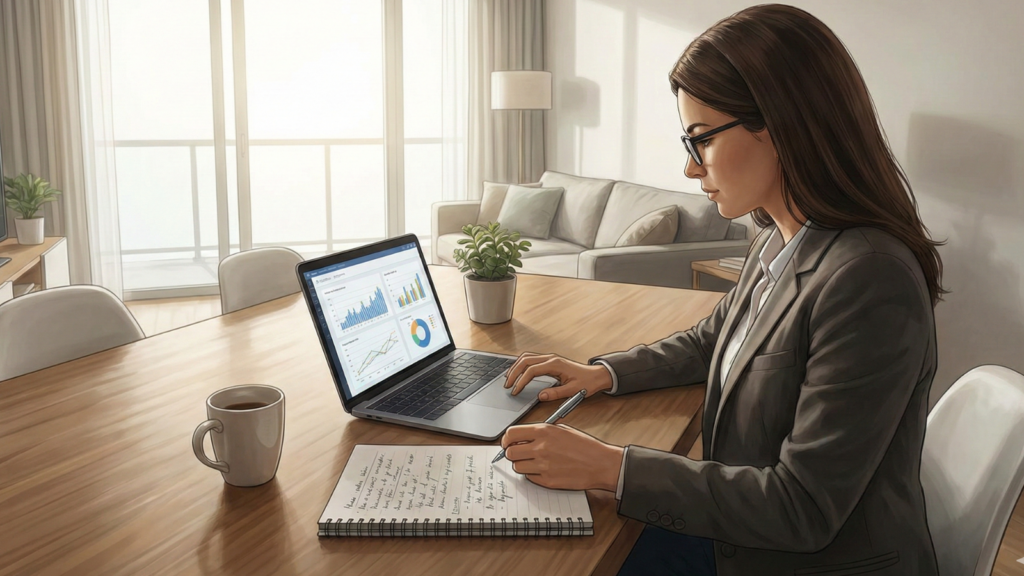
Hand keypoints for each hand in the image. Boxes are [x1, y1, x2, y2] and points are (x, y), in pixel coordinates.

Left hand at [500, 423, 623, 490]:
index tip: (507, 443)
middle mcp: (540, 448)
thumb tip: (521, 438)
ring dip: (522, 465)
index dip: (506, 440)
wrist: (600, 463)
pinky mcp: (547, 481)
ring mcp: (543, 466)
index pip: (511, 434)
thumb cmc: (584, 446)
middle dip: (512, 453)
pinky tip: (545, 470)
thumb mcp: (562, 429)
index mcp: (543, 431)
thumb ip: (540, 432)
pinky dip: (533, 475)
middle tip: (520, 454)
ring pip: (517, 467)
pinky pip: (529, 478)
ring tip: (534, 462)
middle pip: (510, 453)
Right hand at [504, 352, 612, 400]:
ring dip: (516, 367)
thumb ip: (556, 393)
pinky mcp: (550, 361)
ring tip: (509, 379)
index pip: (532, 370)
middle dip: (514, 372)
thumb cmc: (587, 382)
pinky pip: (531, 359)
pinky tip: (518, 372)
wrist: (597, 375)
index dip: (521, 381)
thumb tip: (541, 396)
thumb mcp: (573, 391)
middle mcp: (551, 358)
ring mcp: (550, 358)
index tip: (515, 391)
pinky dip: (522, 365)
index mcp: (555, 364)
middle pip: (525, 360)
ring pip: (527, 357)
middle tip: (507, 385)